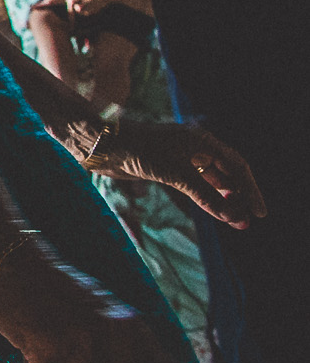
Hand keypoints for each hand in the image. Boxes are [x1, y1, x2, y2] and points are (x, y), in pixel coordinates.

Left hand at [80, 118, 266, 229]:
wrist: (102, 144)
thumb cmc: (138, 149)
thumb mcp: (176, 173)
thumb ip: (204, 194)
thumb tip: (232, 216)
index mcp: (201, 140)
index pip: (236, 164)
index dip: (251, 189)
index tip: (259, 212)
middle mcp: (194, 146)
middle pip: (226, 173)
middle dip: (238, 198)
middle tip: (245, 222)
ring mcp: (181, 157)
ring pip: (210, 181)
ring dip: (222, 200)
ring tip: (234, 222)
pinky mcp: (167, 167)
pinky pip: (195, 184)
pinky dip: (205, 198)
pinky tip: (214, 212)